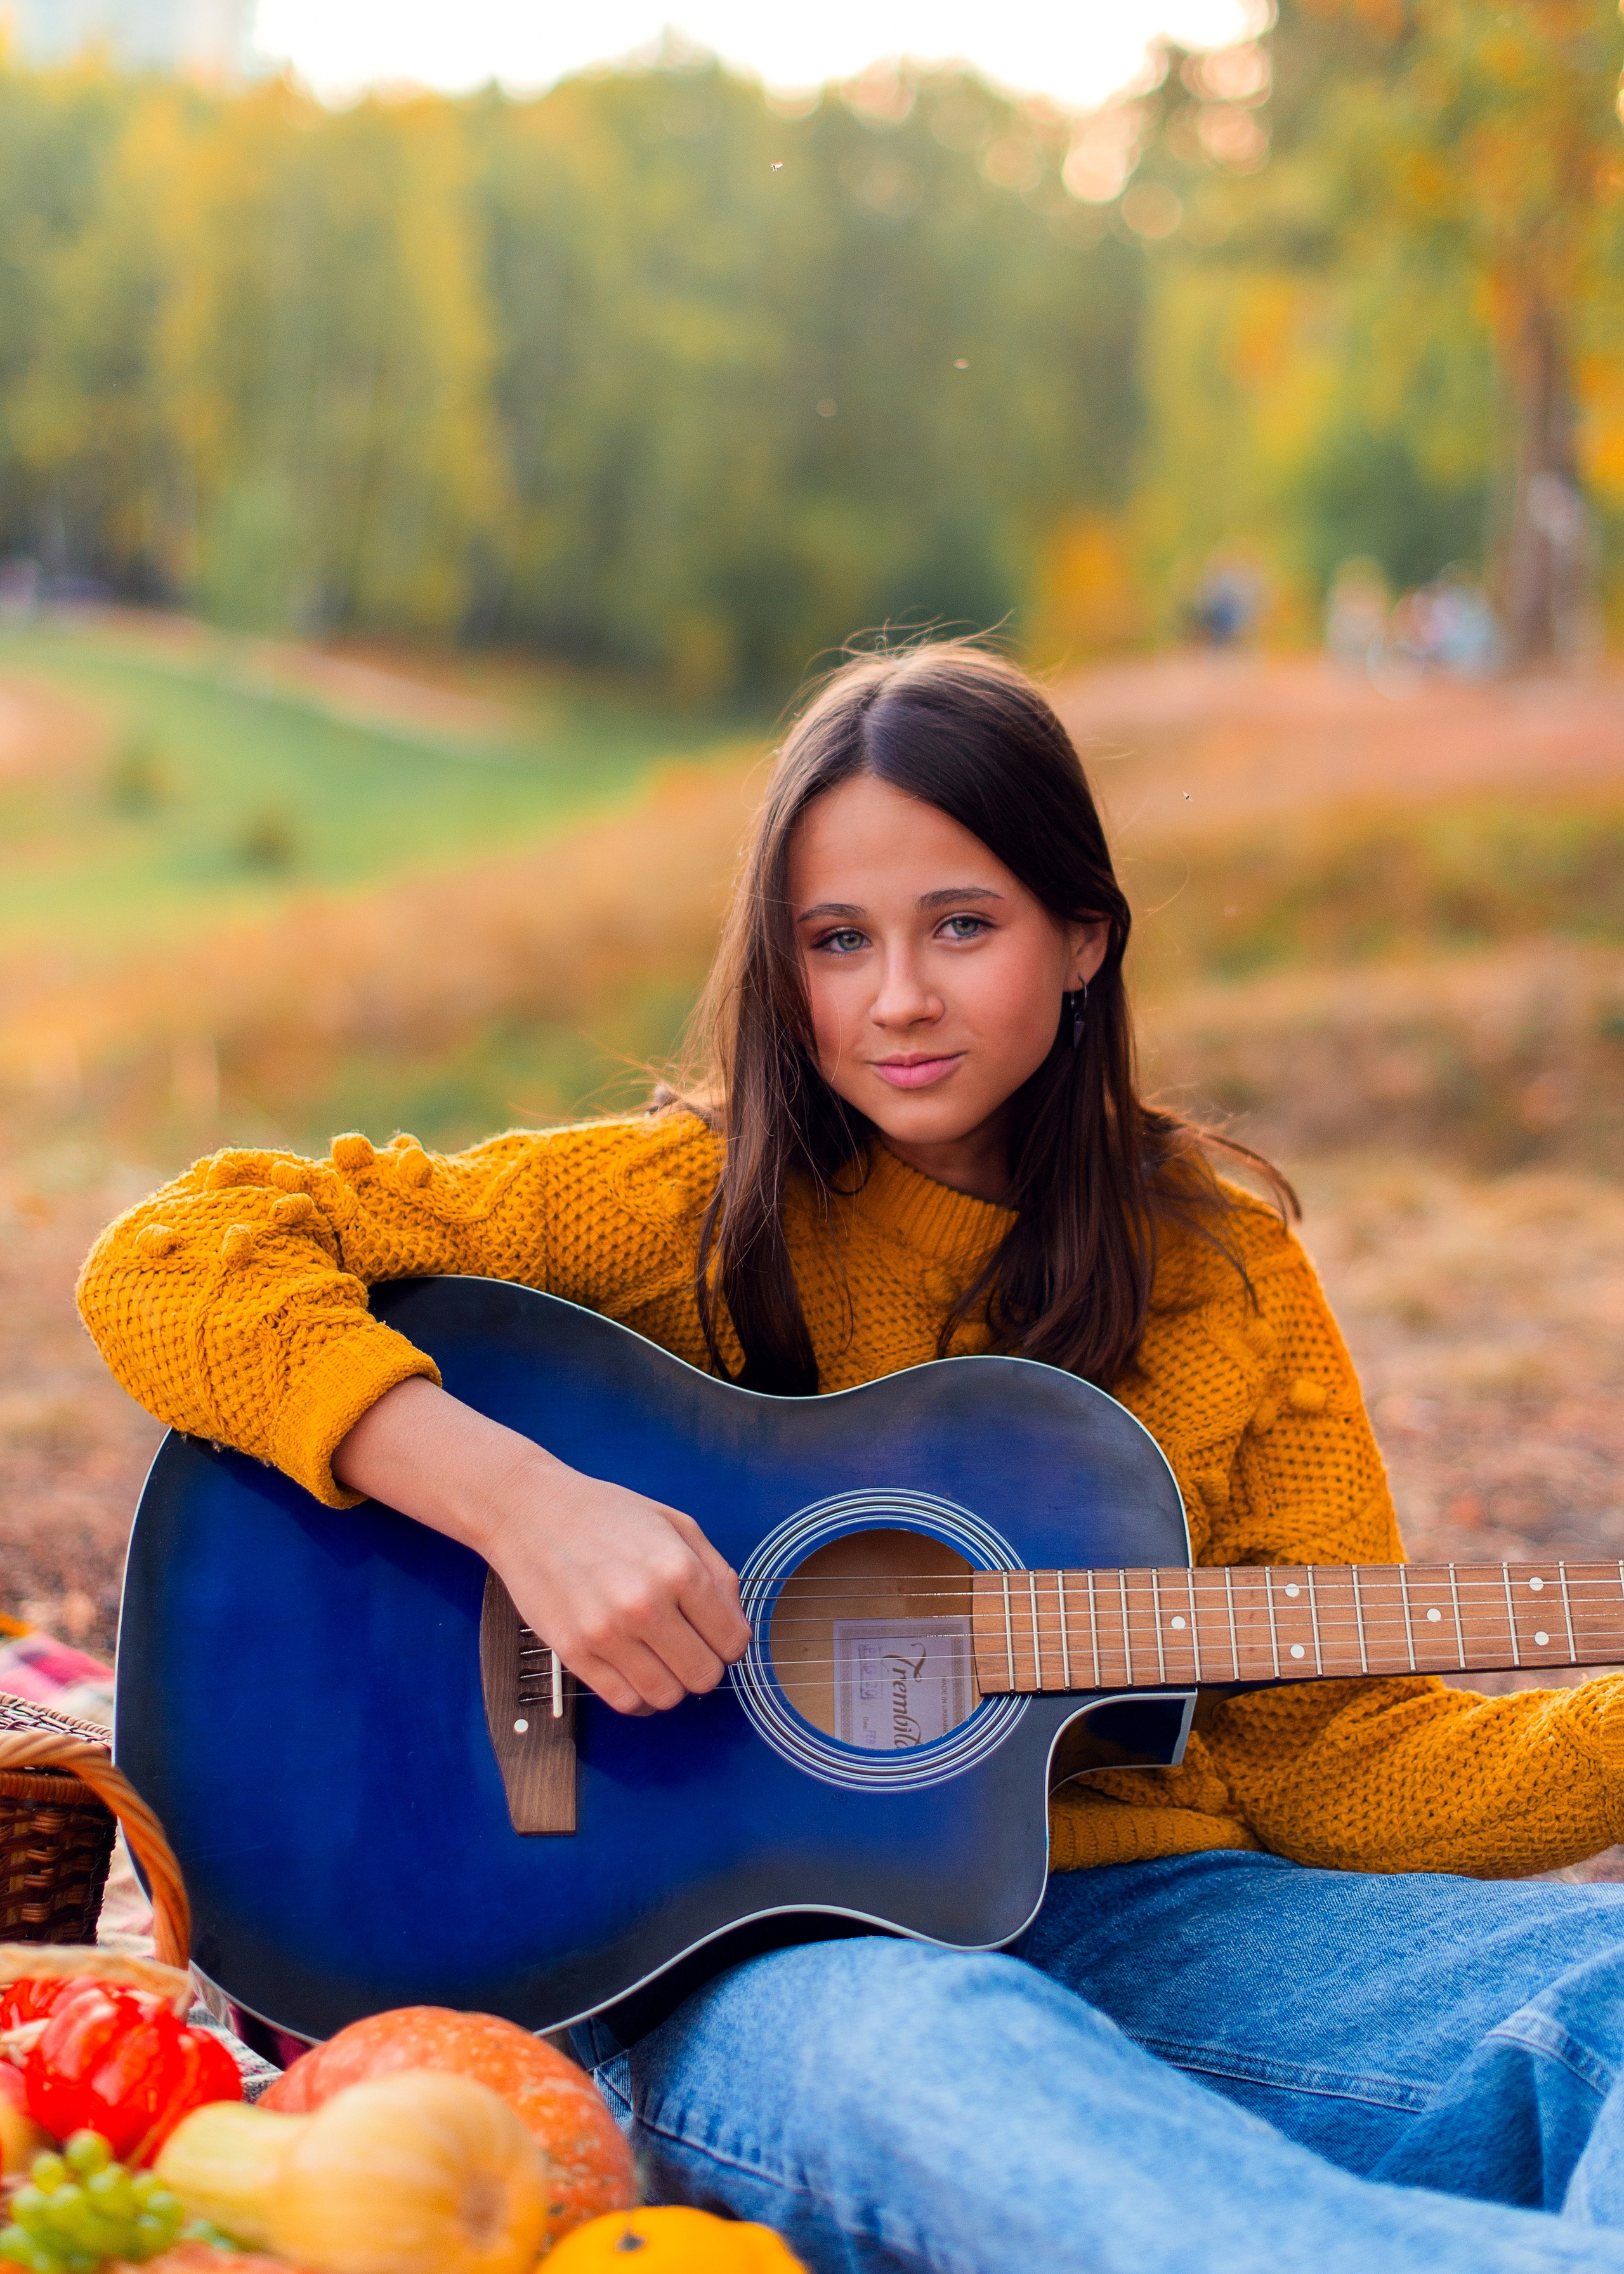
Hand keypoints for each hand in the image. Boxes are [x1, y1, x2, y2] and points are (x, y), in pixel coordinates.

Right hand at [333, 1378, 750, 1713]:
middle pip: (704, 1677)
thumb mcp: (675, 1524)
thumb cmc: (605, 1514)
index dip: (730, 1643)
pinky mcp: (574, 1654)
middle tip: (688, 1647)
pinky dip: (637, 1696)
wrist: (530, 1511)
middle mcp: (645, 1604)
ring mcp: (607, 1633)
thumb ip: (717, 1573)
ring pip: (667, 1697)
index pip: (733, 1641)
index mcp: (679, 1569)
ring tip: (659, 1657)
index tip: (715, 1635)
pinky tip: (634, 1669)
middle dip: (704, 1667)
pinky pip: (624, 1702)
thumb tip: (736, 1623)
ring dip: (671, 1684)